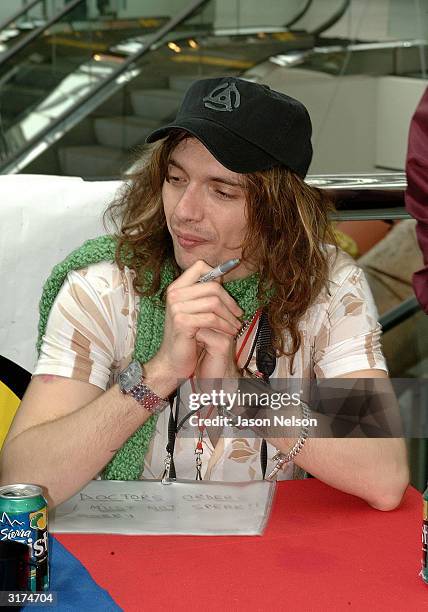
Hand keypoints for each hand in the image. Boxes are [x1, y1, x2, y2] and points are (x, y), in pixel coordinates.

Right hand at [147, 260, 242, 388]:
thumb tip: (221, 275)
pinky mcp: (182, 322)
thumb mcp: (195, 310)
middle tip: (239, 313)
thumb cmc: (187, 336)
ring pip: (214, 302)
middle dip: (230, 301)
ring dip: (230, 316)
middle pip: (212, 286)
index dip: (217, 272)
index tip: (228, 287)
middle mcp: (174, 294)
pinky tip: (230, 333)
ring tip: (236, 326)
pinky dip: (225, 326)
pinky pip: (211, 318)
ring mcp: (176, 308)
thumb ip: (204, 294)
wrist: (173, 361)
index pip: (199, 267)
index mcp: (176, 288)